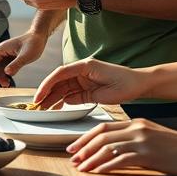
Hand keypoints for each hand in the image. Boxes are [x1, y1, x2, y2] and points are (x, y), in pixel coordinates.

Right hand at [0, 31, 47, 86]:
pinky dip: (3, 77)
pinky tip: (6, 82)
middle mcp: (0, 54)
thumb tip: (7, 73)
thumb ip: (16, 64)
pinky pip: (2, 70)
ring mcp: (3, 57)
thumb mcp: (26, 55)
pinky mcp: (8, 61)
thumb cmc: (32, 43)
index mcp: (0, 50)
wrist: (38, 38)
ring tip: (4, 84)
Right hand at [34, 58, 151, 108]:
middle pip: (58, 81)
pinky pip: (71, 94)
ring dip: (53, 98)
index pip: (60, 73)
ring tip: (44, 108)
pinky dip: (63, 100)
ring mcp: (83, 79)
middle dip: (47, 93)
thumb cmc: (126, 83)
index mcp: (85, 66)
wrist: (139, 85)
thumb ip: (84, 96)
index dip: (47, 85)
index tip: (39, 96)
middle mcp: (81, 71)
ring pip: (63, 88)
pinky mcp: (87, 88)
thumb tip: (67, 100)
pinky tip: (56, 107)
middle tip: (37, 105)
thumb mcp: (104, 92)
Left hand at [67, 119, 176, 175]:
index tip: (74, 147)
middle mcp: (136, 129)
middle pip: (100, 136)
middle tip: (72, 158)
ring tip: (81, 168)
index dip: (85, 137)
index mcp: (135, 123)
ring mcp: (141, 141)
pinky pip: (121, 159)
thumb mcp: (152, 136)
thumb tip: (112, 150)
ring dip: (91, 158)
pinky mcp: (148, 154)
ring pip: (107, 147)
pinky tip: (98, 172)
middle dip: (83, 147)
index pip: (102, 127)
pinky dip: (106, 166)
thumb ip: (133, 138)